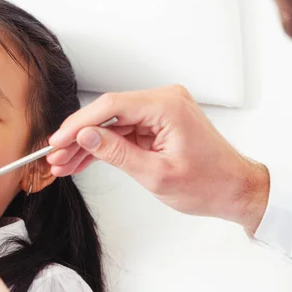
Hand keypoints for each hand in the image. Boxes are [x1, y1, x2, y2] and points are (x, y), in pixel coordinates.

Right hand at [48, 85, 269, 233]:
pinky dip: (106, 147)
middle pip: (109, 114)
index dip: (79, 124)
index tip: (58, 141)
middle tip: (56, 156)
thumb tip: (86, 136)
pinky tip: (83, 160)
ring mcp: (162, 111)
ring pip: (113, 124)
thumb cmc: (208, 184)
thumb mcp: (156, 174)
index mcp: (167, 106)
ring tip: (64, 163)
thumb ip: (117, 153)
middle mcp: (165, 101)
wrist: (235, 190)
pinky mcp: (159, 123)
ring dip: (89, 144)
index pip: (111, 107)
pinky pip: (125, 131)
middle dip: (79, 136)